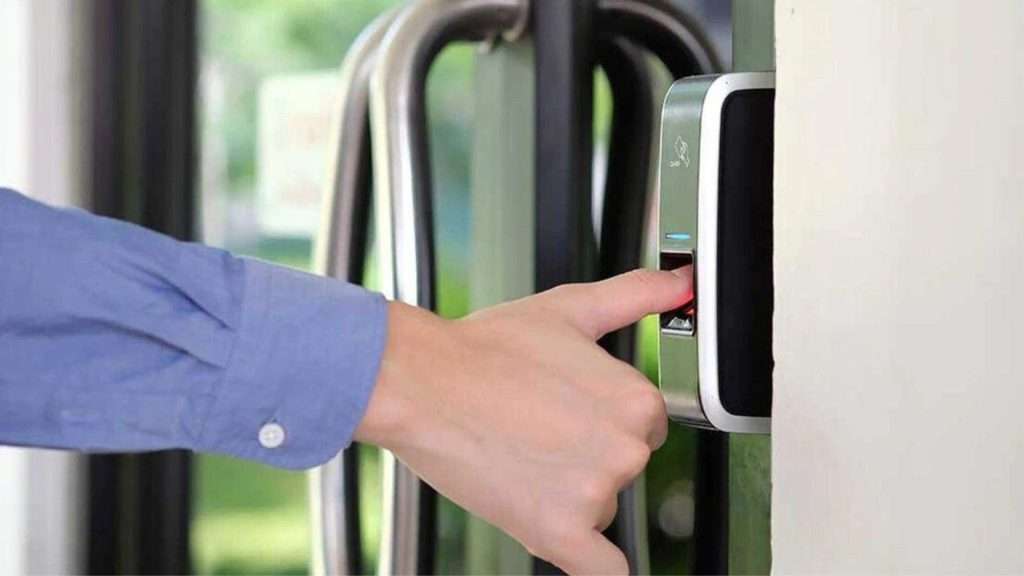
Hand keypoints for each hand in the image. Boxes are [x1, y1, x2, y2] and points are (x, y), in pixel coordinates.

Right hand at [354, 267, 692, 574]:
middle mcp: (625, 450)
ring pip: (601, 509)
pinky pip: (602, 571)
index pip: (643, 425)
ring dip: (570, 496)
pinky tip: (577, 543)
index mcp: (635, 400)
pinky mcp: (557, 533)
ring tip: (519, 455)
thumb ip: (636, 295)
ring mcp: (594, 495)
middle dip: (587, 455)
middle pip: (623, 467)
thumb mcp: (570, 308)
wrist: (421, 382)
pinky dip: (595, 564)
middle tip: (536, 428)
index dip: (603, 416)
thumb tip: (681, 283)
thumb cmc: (485, 348)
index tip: (568, 408)